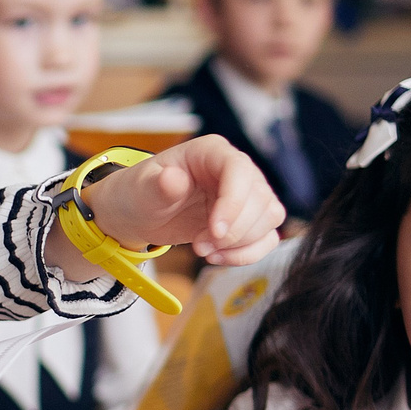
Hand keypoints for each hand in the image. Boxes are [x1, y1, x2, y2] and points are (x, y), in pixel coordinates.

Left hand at [72, 136, 285, 268]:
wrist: (140, 214)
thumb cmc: (141, 193)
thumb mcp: (142, 188)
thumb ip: (158, 185)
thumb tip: (174, 179)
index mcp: (211, 152)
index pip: (239, 170)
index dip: (233, 203)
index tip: (214, 231)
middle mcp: (236, 169)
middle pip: (260, 198)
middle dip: (234, 231)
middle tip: (199, 246)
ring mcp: (246, 195)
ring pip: (270, 218)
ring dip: (241, 243)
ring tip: (203, 250)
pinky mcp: (248, 220)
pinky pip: (267, 238)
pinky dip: (247, 254)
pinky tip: (217, 258)